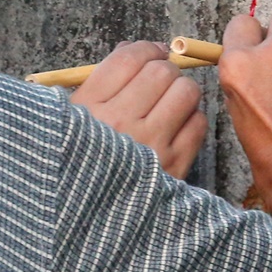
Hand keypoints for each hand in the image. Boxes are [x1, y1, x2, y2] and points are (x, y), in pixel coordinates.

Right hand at [71, 42, 206, 177]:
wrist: (89, 223)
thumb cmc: (81, 161)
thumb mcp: (73, 120)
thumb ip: (100, 83)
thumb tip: (138, 49)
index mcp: (86, 109)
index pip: (128, 59)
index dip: (146, 49)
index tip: (152, 54)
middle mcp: (117, 124)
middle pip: (161, 71)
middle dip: (165, 70)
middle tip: (160, 83)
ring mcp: (148, 146)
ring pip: (186, 92)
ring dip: (182, 93)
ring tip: (169, 106)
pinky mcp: (173, 167)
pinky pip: (198, 123)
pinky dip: (192, 120)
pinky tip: (176, 129)